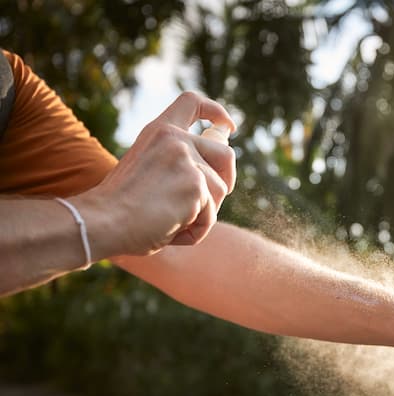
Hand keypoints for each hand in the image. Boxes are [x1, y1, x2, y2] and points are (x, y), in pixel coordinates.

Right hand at [76, 92, 236, 257]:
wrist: (102, 221)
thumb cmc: (118, 207)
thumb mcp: (146, 169)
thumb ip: (174, 162)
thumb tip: (215, 169)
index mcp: (159, 131)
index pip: (192, 102)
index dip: (216, 112)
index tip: (227, 126)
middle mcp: (176, 140)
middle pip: (225, 154)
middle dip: (228, 177)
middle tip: (219, 195)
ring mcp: (188, 161)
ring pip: (219, 191)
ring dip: (203, 214)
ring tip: (170, 222)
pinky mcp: (196, 186)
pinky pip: (210, 216)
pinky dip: (195, 231)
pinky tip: (169, 231)